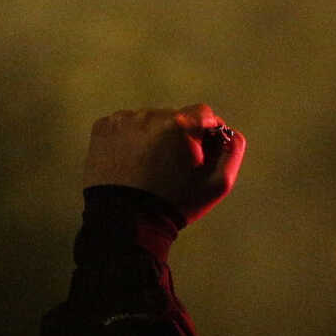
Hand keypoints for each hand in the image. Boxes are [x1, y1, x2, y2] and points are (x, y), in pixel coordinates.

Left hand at [81, 103, 245, 223]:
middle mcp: (149, 115)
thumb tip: (230, 132)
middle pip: (175, 117)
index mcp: (179, 124)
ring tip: (149, 168)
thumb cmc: (174, 204)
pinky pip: (125, 126)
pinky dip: (131, 140)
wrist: (125, 221)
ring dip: (154, 137)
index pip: (204, 114)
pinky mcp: (103, 128)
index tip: (202, 153)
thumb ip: (232, 152)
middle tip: (173, 167)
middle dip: (179, 136)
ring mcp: (123, 120)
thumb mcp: (217, 186)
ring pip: (149, 121)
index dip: (208, 133)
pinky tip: (132, 163)